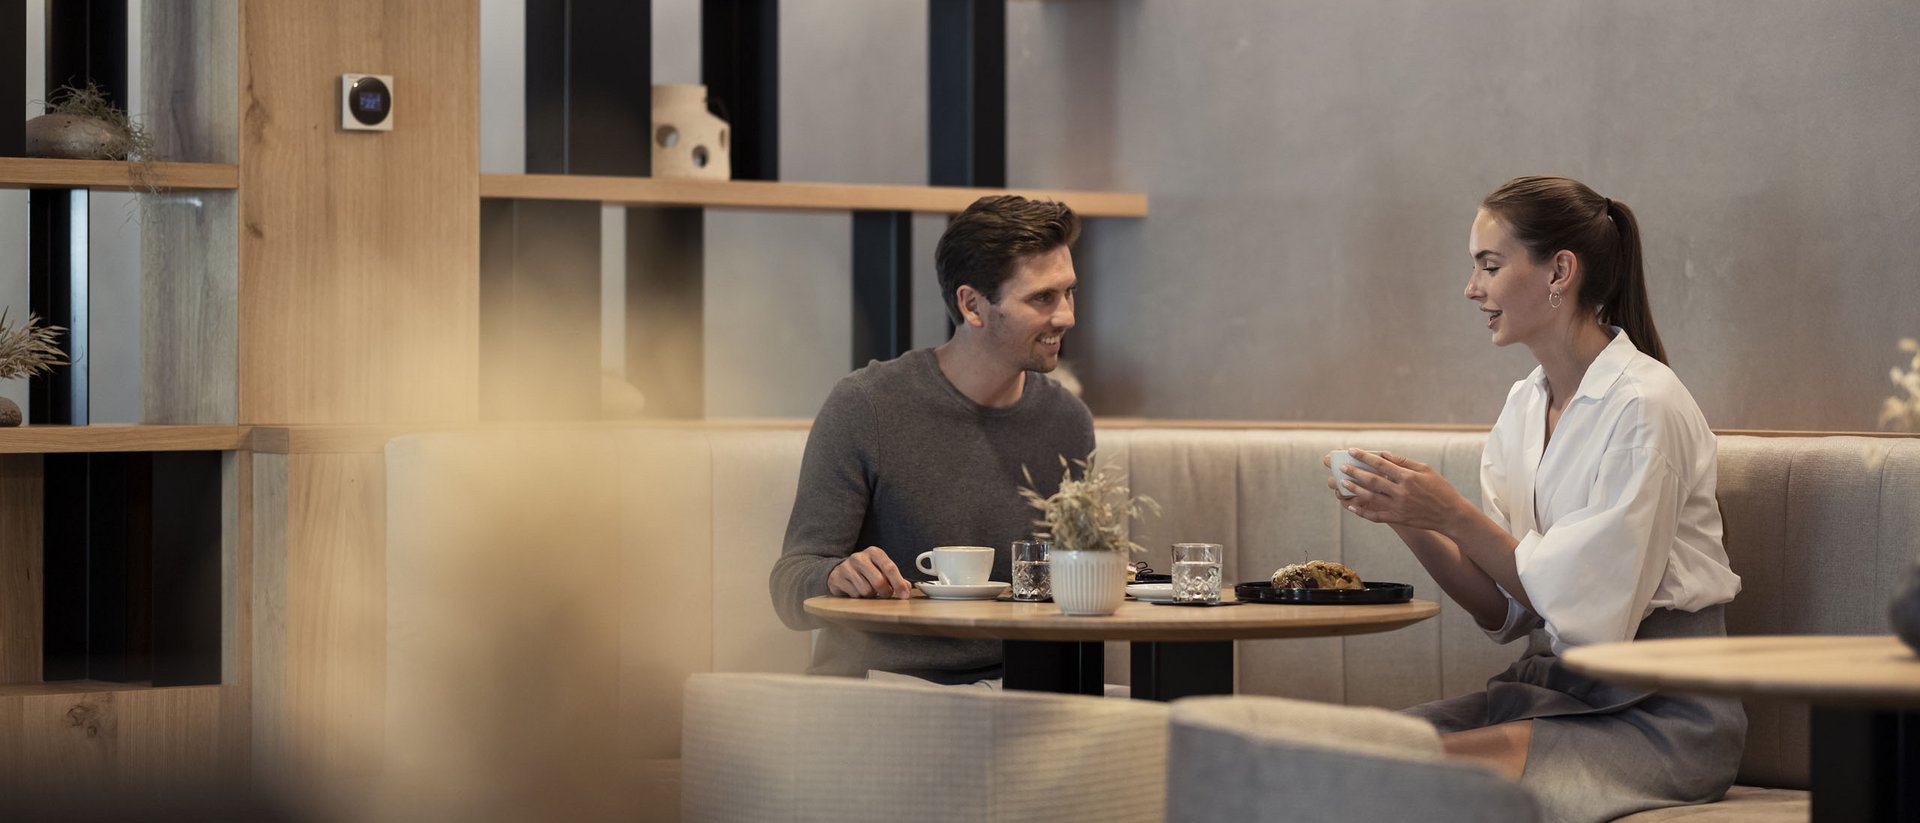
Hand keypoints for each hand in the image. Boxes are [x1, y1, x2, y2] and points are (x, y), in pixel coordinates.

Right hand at [828, 546, 912, 598]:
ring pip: (866, 590)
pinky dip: (859, 597)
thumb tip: (907, 588)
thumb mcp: (881, 570)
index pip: (890, 568)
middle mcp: (860, 557)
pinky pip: (855, 594)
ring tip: (868, 590)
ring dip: (870, 595)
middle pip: (879, 581)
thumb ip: (895, 578)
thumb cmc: (866, 571)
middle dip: (885, 592)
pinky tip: (856, 590)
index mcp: (874, 552)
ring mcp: (847, 566)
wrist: (840, 571)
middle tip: (885, 594)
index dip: (899, 583)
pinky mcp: (837, 577)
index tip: (904, 595)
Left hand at [1331, 449, 1471, 533]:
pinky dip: (1363, 512)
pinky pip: (1376, 516)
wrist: (1451, 514)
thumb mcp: (1426, 470)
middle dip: (1355, 472)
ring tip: (1343, 483)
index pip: (1381, 464)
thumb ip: (1404, 462)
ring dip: (1355, 490)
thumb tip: (1384, 454)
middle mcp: (1402, 492)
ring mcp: (1399, 506)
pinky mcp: (1398, 518)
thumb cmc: (1440, 488)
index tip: (1352, 451)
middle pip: (1373, 481)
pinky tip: (1352, 506)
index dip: (1365, 457)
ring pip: (1371, 497)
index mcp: (1408, 477)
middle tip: (1342, 467)